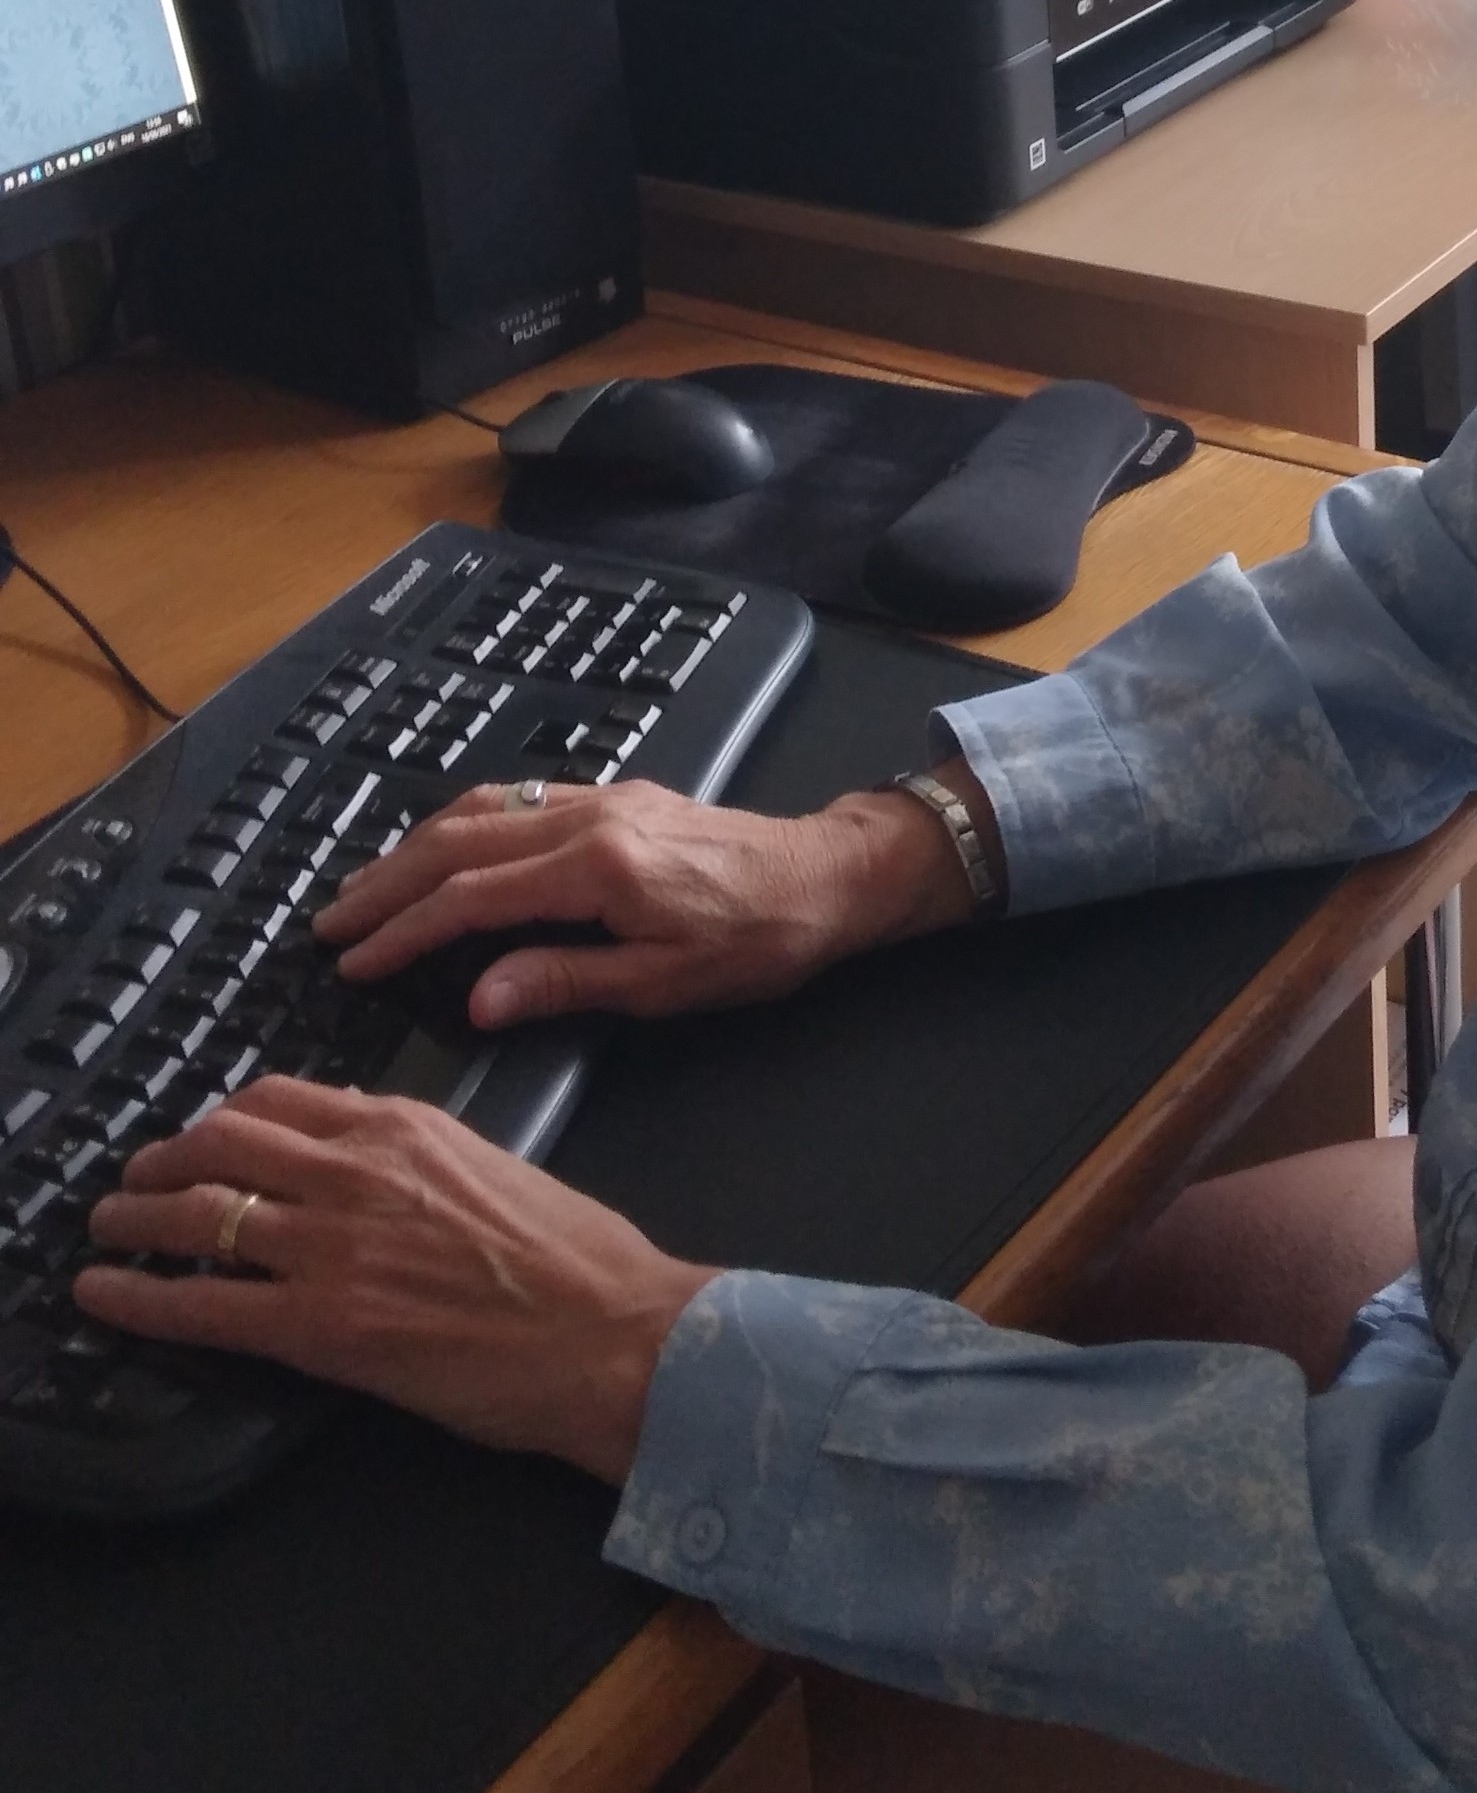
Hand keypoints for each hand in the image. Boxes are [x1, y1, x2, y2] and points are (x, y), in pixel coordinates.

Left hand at [75, 1076, 712, 1481]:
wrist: (609, 1330)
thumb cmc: (579, 1260)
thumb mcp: (498, 1166)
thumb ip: (425, 1158)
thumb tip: (377, 1166)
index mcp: (405, 1128)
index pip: (283, 1099)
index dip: (227, 1116)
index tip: (208, 1134)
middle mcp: (357, 1172)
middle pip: (223, 1143)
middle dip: (165, 1157)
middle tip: (138, 1177)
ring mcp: (331, 1248)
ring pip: (199, 1211)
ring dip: (137, 1216)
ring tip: (110, 1226)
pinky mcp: (318, 1327)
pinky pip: (201, 1304)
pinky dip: (137, 1297)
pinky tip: (106, 1296)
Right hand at [314, 777, 982, 1027]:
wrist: (830, 876)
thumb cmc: (760, 940)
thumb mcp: (664, 984)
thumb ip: (564, 983)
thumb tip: (477, 997)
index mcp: (597, 866)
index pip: (470, 897)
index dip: (404, 931)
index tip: (354, 961)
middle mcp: (590, 816)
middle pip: (458, 839)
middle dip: (386, 882)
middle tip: (330, 923)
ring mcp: (604, 797)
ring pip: (482, 806)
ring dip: (414, 845)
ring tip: (367, 886)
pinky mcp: (620, 795)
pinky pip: (519, 796)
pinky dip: (463, 821)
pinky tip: (443, 845)